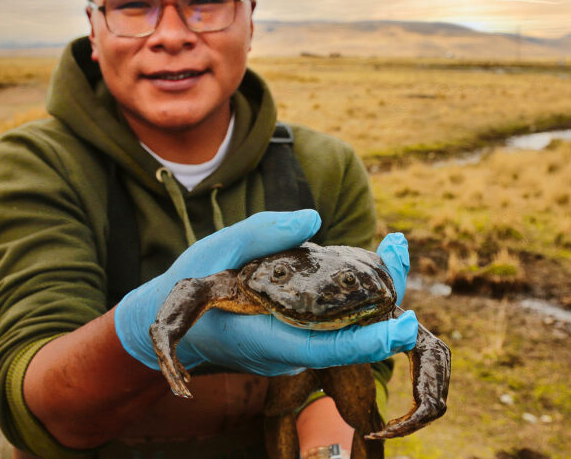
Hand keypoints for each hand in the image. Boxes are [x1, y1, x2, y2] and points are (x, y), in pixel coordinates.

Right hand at [114, 211, 418, 375]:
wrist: (166, 319)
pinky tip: (370, 264)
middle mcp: (288, 351)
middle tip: (400, 249)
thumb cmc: (188, 284)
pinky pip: (336, 323)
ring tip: (394, 248)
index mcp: (267, 337)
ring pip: (347, 330)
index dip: (370, 339)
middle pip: (351, 337)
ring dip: (375, 295)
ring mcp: (294, 349)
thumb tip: (312, 218)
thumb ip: (261, 234)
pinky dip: (357, 297)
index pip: (329, 348)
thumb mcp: (216, 251)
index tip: (404, 323)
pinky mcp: (297, 339)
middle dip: (385, 298)